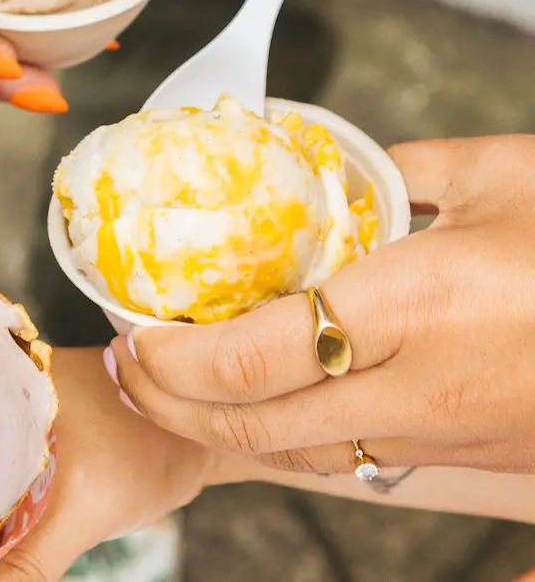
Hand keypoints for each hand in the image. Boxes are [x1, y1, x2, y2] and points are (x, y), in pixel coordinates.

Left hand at [108, 136, 534, 474]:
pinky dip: (287, 448)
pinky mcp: (479, 467)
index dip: (168, 357)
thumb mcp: (512, 176)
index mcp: (418, 302)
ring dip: (218, 432)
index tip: (131, 330)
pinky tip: (259, 420)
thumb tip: (339, 160)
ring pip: (297, 459)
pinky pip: (353, 467)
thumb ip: (409, 168)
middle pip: (251, 426)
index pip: (245, 357)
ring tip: (171, 393)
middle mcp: (423, 388)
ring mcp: (451, 441)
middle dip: (170, 404)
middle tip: (130, 366)